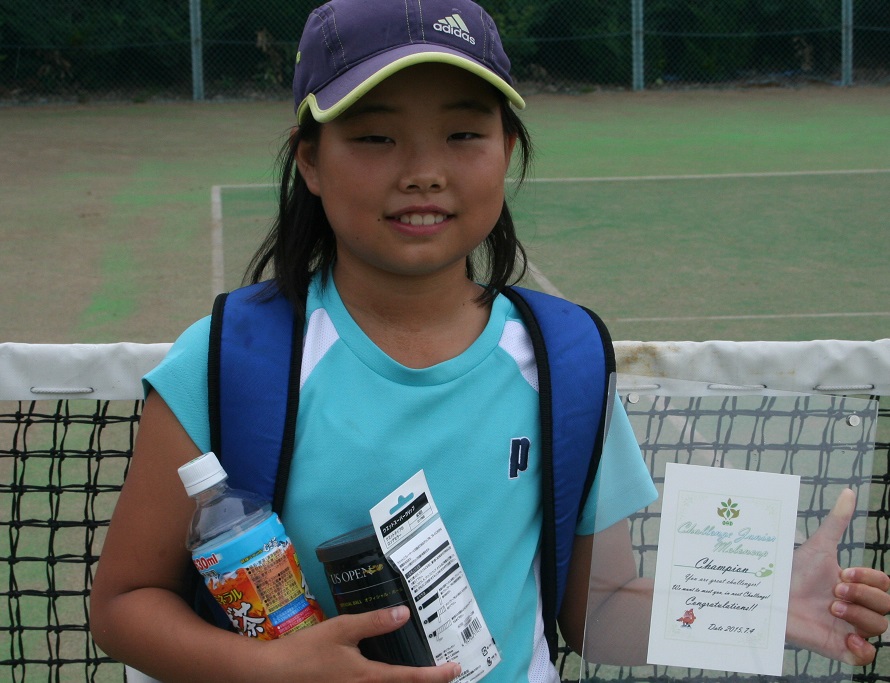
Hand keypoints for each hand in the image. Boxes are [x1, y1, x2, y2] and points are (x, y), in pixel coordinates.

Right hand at [261, 606, 460, 681]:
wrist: (271, 676)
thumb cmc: (306, 651)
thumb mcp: (341, 629)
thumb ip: (373, 622)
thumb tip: (404, 613)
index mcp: (369, 678)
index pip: (411, 678)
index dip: (437, 675)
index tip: (456, 669)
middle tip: (444, 672)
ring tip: (422, 673)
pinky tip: (386, 674)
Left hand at [785, 488, 889, 664]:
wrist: (767, 596)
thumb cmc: (791, 571)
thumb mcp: (817, 546)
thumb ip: (836, 522)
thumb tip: (848, 490)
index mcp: (853, 585)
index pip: (884, 584)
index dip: (871, 579)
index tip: (844, 572)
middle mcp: (855, 607)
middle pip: (887, 606)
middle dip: (864, 596)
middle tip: (835, 590)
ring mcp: (848, 628)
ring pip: (880, 628)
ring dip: (858, 615)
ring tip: (831, 607)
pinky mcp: (837, 648)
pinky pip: (866, 657)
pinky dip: (862, 649)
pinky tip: (845, 636)